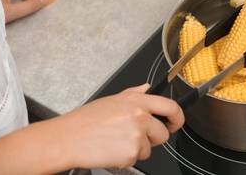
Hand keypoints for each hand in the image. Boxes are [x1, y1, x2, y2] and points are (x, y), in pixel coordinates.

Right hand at [0, 83, 184, 173]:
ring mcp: (137, 135)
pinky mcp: (132, 153)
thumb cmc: (84, 121)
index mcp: (136, 100)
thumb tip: (147, 87)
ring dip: (137, 148)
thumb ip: (134, 93)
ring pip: (150, 148)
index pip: (170, 106)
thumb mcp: (111, 100)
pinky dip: (127, 158)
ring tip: (116, 142)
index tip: (176, 123)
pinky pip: (138, 159)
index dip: (178, 117)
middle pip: (163, 133)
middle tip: (135, 137)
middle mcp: (140, 115)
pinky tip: (112, 150)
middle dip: (153, 138)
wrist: (67, 139)